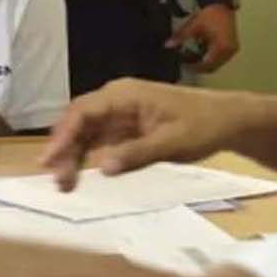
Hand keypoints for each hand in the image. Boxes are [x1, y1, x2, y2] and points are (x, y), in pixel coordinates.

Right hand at [39, 78, 271, 190]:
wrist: (227, 120)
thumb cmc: (202, 125)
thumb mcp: (172, 142)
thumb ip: (137, 153)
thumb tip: (105, 167)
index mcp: (124, 95)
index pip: (84, 112)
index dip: (64, 135)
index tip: (49, 158)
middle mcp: (117, 100)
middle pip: (79, 121)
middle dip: (64, 147)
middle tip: (55, 178)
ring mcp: (121, 113)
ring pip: (86, 131)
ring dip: (74, 154)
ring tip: (64, 181)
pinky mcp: (127, 127)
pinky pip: (100, 139)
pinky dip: (89, 155)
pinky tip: (82, 174)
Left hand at [165, 3, 239, 71]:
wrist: (222, 2)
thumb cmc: (210, 14)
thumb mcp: (194, 26)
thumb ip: (181, 36)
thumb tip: (167, 45)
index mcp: (221, 48)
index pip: (206, 65)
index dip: (194, 67)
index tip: (184, 65)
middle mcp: (229, 51)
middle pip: (213, 66)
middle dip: (200, 66)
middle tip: (187, 63)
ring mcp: (232, 49)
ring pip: (218, 63)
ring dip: (206, 62)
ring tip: (193, 57)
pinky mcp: (232, 45)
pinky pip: (221, 57)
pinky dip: (212, 57)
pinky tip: (202, 50)